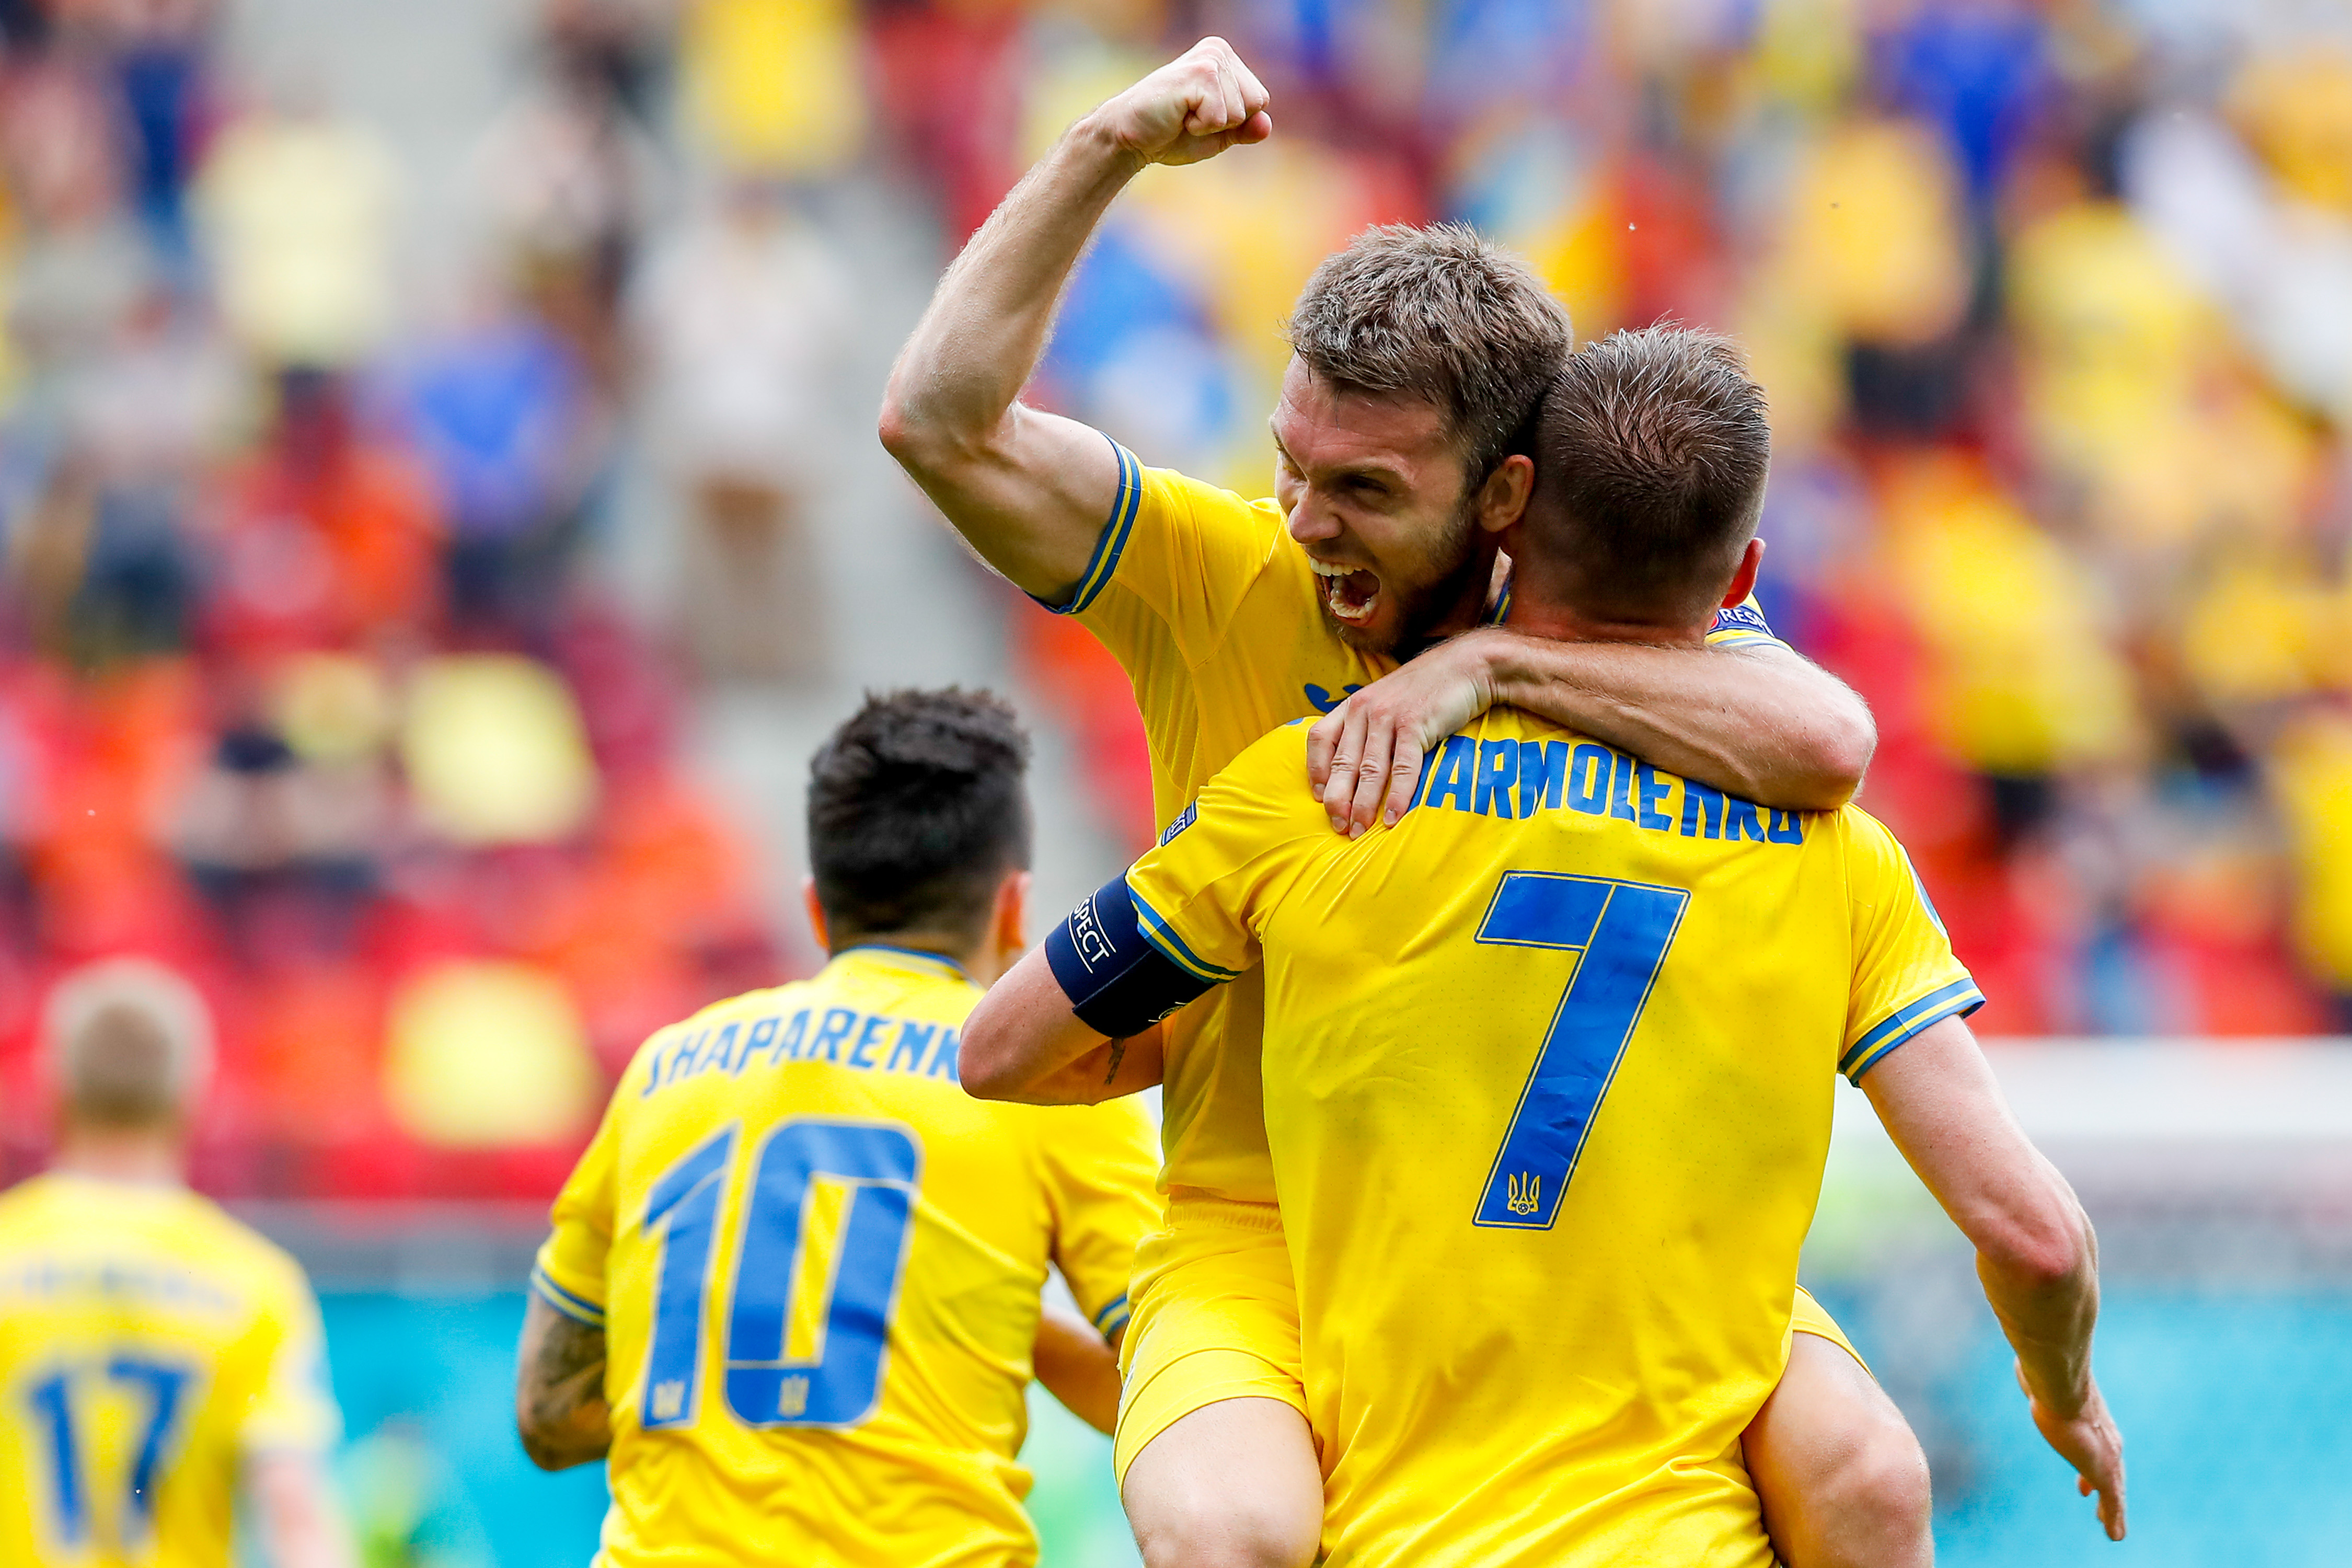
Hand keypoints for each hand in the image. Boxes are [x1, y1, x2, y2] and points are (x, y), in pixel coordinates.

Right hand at [1093, 37, 1271, 167]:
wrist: (1128, 136)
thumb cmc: (1169, 134)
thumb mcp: (1216, 134)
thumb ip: (1244, 129)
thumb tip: (1267, 125)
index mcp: (1225, 58)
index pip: (1260, 100)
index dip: (1234, 122)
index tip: (1200, 116)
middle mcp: (1219, 51)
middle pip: (1256, 103)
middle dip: (1226, 123)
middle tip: (1190, 117)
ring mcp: (1210, 59)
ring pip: (1240, 112)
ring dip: (1211, 126)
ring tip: (1182, 115)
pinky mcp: (1199, 74)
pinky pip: (1221, 118)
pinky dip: (1201, 127)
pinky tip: (1178, 116)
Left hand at [1307, 631, 1502, 835]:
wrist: (1466, 666)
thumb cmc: (1427, 690)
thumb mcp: (1388, 701)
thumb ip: (1369, 727)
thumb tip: (1357, 766)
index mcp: (1354, 705)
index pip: (1321, 738)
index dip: (1316, 770)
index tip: (1318, 797)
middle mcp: (1365, 710)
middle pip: (1343, 761)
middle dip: (1337, 799)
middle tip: (1338, 827)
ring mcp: (1389, 717)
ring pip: (1369, 769)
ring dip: (1362, 804)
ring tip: (1358, 830)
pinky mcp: (1415, 724)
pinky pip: (1403, 768)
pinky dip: (1397, 796)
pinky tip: (1393, 817)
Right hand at [2017, 1361, 2125, 1541]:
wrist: (2060, 1388)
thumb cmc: (2047, 1378)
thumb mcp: (2041, 1379)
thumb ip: (2036, 1379)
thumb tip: (2020, 1364)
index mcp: (2091, 1418)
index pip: (2096, 1444)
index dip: (2091, 1461)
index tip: (2084, 1480)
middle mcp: (2105, 1438)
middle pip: (2110, 1467)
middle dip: (2105, 1484)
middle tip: (2093, 1498)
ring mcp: (2107, 1457)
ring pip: (2114, 1489)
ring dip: (2112, 1509)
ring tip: (2112, 1529)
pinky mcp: (2104, 1473)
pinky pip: (2114, 1503)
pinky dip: (2115, 1519)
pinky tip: (2115, 1536)